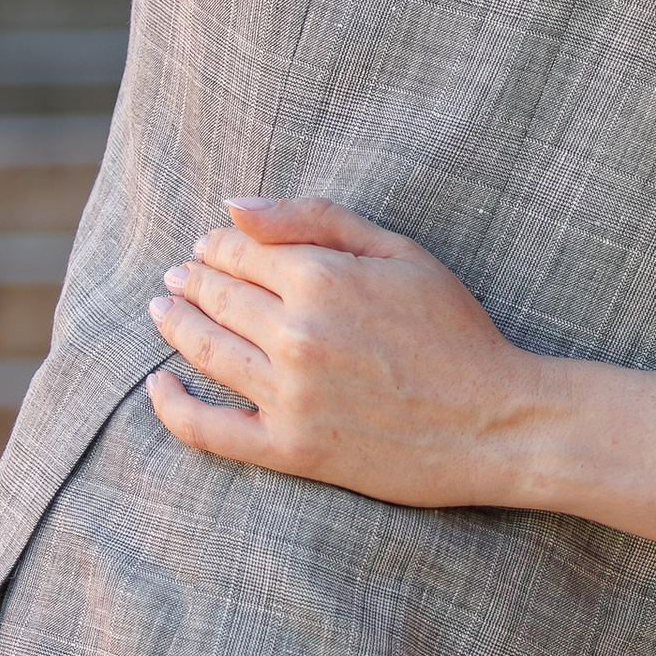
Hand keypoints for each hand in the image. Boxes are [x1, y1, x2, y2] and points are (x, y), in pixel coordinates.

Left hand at [145, 198, 551, 506]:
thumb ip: (316, 220)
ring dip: (174, 325)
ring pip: (205, 351)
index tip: (209, 245)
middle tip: (178, 276)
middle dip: (191, 279)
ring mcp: (288, 395)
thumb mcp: (402, 253)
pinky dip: (172, 406)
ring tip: (163, 310)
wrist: (498, 422)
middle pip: (216, 296)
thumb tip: (232, 207)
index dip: (216, 245)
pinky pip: (208, 430)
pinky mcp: (291, 449)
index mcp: (321, 277)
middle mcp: (295, 333)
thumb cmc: (457, 332)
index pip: (239, 250)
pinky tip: (157, 385)